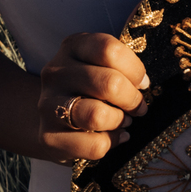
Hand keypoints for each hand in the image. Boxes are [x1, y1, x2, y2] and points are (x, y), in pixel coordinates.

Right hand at [37, 33, 148, 160]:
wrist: (55, 118)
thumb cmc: (91, 89)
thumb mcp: (103, 67)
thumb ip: (122, 68)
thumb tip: (142, 84)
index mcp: (73, 47)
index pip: (109, 50)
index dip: (134, 70)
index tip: (141, 83)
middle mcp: (56, 73)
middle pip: (109, 83)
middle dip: (132, 99)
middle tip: (138, 107)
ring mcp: (48, 105)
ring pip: (97, 115)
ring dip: (119, 121)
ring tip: (123, 120)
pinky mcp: (49, 137)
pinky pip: (95, 144)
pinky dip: (112, 142)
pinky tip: (113, 137)